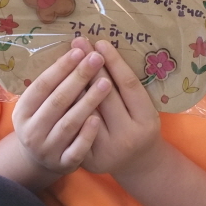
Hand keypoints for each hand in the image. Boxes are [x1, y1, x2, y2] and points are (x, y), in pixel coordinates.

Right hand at [12, 46, 111, 176]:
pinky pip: (77, 149)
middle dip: (78, 78)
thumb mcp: (38, 104)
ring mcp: (47, 150)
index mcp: (23, 111)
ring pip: (69, 123)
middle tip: (97, 59)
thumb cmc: (44, 121)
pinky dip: (87, 134)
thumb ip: (52, 84)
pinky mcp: (63, 164)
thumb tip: (76, 50)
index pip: (42, 85)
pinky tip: (98, 119)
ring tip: (106, 83)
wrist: (39, 160)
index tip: (79, 51)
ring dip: (88, 102)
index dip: (61, 68)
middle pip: (57, 101)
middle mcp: (31, 131)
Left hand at [76, 39, 161, 177]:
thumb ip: (128, 86)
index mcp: (146, 120)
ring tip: (68, 58)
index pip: (128, 85)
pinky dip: (69, 105)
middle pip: (105, 96)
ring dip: (75, 82)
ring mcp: (106, 150)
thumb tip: (102, 49)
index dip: (115, 62)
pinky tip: (60, 86)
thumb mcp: (143, 107)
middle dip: (91, 66)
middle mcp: (127, 136)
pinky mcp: (88, 159)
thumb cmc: (140, 125)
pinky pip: (74, 127)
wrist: (137, 162)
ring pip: (86, 110)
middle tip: (79, 42)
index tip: (101, 42)